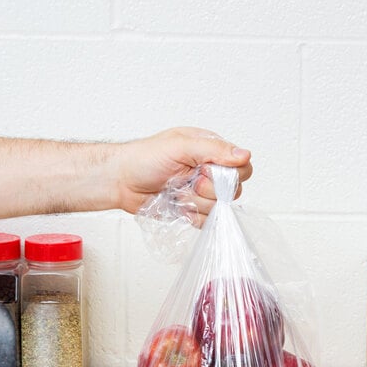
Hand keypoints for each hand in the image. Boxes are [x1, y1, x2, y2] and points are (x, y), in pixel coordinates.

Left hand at [116, 127, 252, 225]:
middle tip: (189, 182)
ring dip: (196, 203)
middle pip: (233, 191)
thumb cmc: (144, 158)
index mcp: (211, 151)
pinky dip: (192, 216)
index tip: (206, 171)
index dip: (228, 175)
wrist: (121, 182)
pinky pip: (206, 221)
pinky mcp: (194, 210)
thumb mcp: (180, 146)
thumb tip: (244, 155)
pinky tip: (178, 205)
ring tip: (177, 192)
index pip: (242, 168)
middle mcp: (210, 172)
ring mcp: (202, 193)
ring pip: (219, 208)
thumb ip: (213, 149)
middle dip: (208, 190)